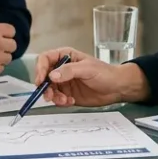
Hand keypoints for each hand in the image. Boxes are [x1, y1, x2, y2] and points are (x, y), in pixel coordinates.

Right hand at [33, 47, 148, 106]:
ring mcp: (64, 82)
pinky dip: (61, 102)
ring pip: (49, 89)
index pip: (45, 59)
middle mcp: (62, 69)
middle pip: (44, 76)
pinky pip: (57, 99)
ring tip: (64, 100)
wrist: (116, 88)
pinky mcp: (67, 94)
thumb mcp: (87, 69)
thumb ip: (69, 71)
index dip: (40, 69)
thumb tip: (52, 75)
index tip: (41, 80)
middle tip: (49, 96)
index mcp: (65, 56)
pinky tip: (71, 101)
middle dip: (45, 87)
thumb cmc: (105, 73)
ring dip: (53, 96)